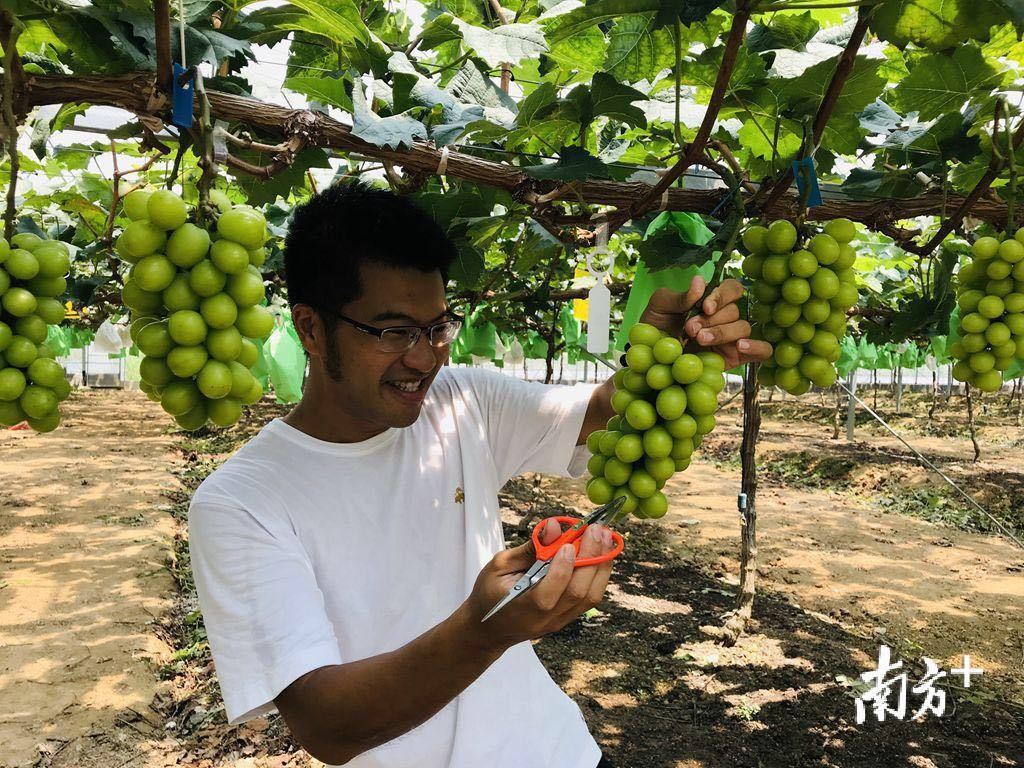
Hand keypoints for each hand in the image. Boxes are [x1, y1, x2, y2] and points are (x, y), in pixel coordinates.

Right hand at [464, 520, 615, 652]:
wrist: (489, 628)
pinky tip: (602, 554)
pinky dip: (599, 574)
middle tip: (596, 530)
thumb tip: (553, 527)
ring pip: (590, 596)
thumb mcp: (499, 566)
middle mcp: (546, 618)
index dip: (562, 567)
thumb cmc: (490, 593)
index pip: (549, 592)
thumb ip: (529, 548)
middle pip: (577, 593)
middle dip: (591, 558)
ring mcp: (560, 620)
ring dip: (602, 565)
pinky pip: (590, 598)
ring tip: (606, 538)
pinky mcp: (568, 617)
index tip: (569, 541)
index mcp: (523, 607)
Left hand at [638, 277, 772, 368]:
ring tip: (700, 340)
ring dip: (723, 332)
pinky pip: (762, 351)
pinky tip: (740, 346)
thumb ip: (679, 296)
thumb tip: (700, 281)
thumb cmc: (655, 329)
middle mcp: (724, 318)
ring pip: (743, 328)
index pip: (731, 289)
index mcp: (710, 301)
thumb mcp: (659, 307)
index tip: (705, 307)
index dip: (722, 295)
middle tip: (690, 329)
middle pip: (734, 310)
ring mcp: (731, 338)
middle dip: (712, 320)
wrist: (650, 359)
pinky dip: (757, 346)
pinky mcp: (735, 358)